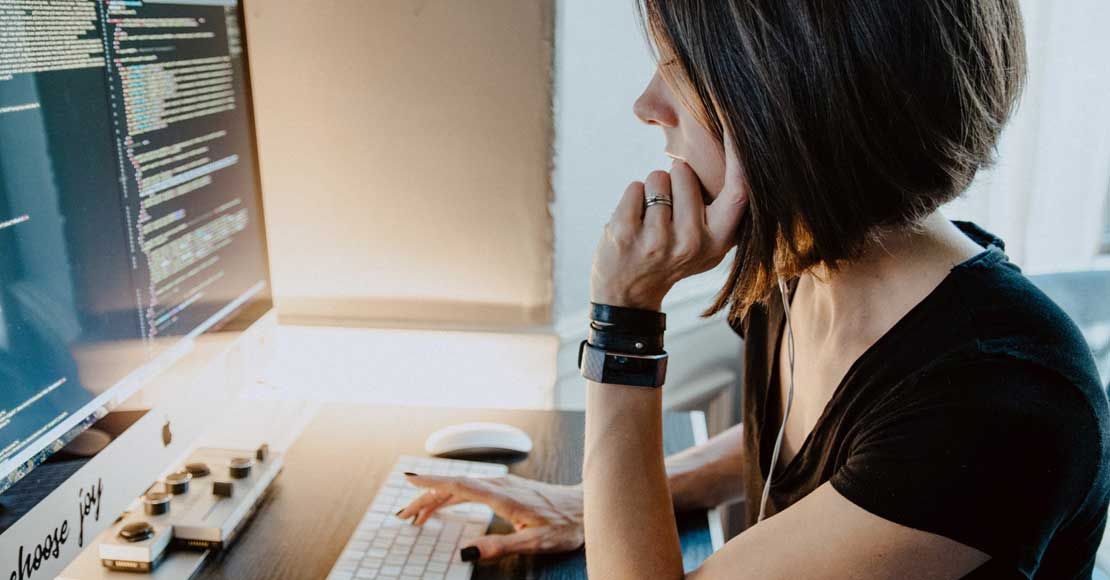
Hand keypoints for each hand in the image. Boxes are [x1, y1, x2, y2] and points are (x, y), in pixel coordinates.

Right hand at [396, 473, 583, 560]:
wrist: (587, 507)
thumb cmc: (565, 524)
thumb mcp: (534, 542)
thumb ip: (499, 547)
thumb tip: (467, 552)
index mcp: (501, 495)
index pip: (458, 486)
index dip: (431, 484)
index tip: (408, 481)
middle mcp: (499, 484)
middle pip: (453, 486)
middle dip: (426, 498)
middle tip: (404, 515)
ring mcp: (502, 483)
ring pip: (461, 486)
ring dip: (437, 497)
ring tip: (418, 514)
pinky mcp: (506, 487)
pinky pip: (471, 487)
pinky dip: (452, 495)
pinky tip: (447, 503)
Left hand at [590, 133, 748, 309]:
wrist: (628, 295)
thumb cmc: (672, 258)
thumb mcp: (709, 244)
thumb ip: (724, 211)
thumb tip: (741, 155)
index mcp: (719, 241)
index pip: (739, 191)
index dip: (740, 157)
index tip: (738, 126)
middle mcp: (691, 242)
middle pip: (685, 172)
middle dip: (674, 178)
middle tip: (669, 212)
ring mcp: (657, 240)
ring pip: (657, 177)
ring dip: (652, 190)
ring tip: (651, 220)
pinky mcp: (626, 234)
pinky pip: (635, 188)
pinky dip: (632, 198)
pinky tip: (634, 223)